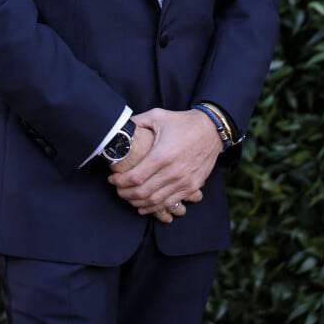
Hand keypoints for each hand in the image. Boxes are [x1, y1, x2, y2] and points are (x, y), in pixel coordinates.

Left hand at [107, 108, 221, 217]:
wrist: (212, 130)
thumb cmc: (183, 122)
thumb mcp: (158, 116)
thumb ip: (137, 122)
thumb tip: (120, 127)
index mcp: (162, 155)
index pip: (135, 177)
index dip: (120, 181)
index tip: (111, 179)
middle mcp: (173, 172)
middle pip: (142, 193)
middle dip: (125, 193)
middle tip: (117, 189)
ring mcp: (184, 182)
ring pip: (155, 202)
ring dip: (137, 203)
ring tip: (127, 197)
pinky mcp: (192, 187)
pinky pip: (170, 203)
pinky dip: (154, 208)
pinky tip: (143, 207)